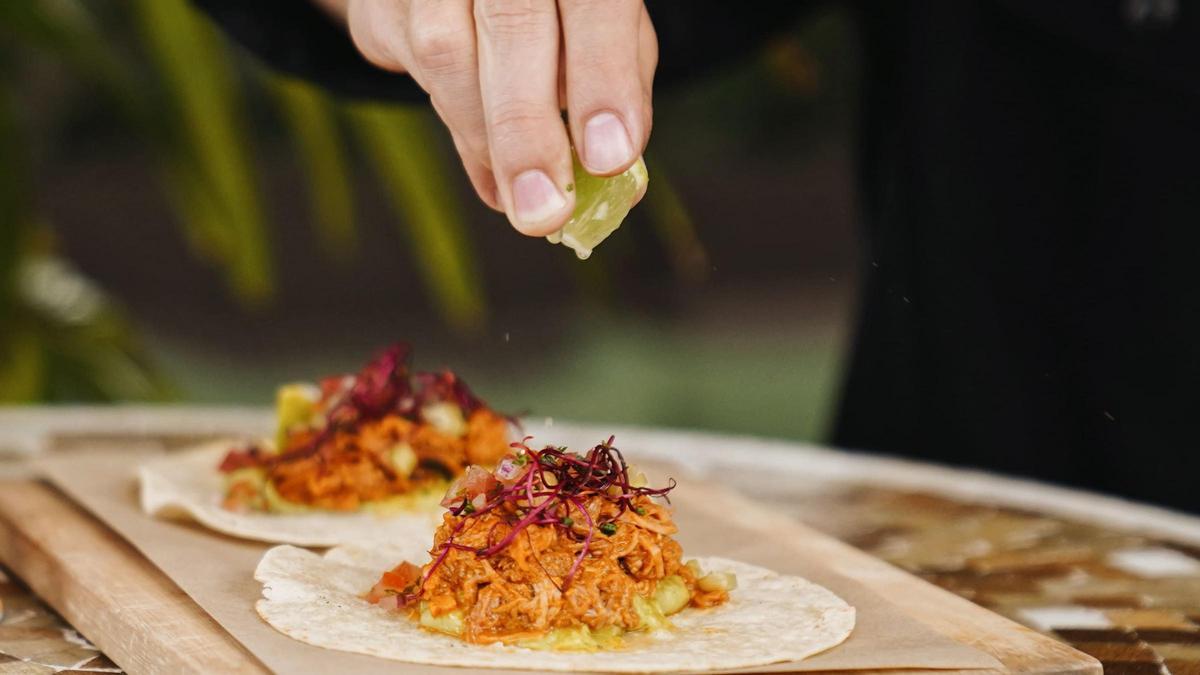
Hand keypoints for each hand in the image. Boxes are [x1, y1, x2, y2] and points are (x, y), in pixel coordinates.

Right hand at [334, 0, 656, 235]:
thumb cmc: (561, 5)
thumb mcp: (609, 25)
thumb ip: (620, 86)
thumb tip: (619, 180)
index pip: (594, 3)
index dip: (603, 76)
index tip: (608, 157)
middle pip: (511, 20)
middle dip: (527, 128)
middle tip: (544, 210)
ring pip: (446, 49)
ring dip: (486, 138)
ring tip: (521, 196)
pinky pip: (412, 63)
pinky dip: (460, 128)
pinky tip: (490, 164)